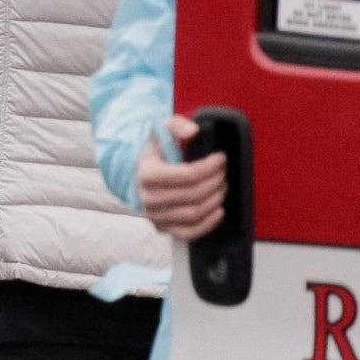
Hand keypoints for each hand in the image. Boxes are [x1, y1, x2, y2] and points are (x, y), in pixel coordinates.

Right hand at [136, 116, 226, 240]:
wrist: (137, 170)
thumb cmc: (153, 150)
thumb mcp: (162, 129)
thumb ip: (178, 125)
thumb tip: (194, 132)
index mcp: (147, 174)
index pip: (188, 175)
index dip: (211, 167)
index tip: (221, 158)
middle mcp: (148, 199)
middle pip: (194, 194)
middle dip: (216, 181)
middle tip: (223, 172)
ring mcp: (154, 216)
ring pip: (195, 214)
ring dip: (215, 200)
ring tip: (222, 187)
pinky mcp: (162, 228)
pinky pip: (189, 233)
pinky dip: (208, 225)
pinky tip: (218, 211)